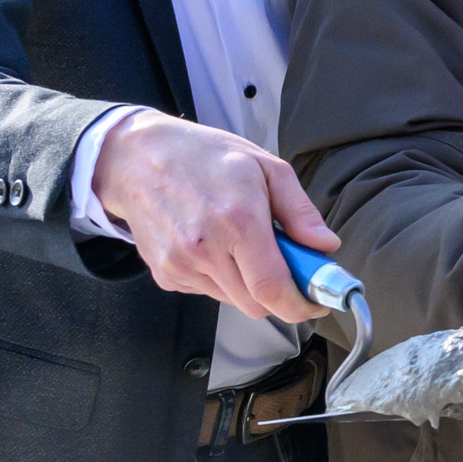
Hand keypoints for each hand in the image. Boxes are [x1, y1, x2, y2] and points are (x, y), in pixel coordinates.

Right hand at [92, 113, 336, 322]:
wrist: (136, 158)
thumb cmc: (205, 156)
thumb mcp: (265, 167)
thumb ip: (300, 211)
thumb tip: (326, 246)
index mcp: (237, 221)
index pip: (272, 288)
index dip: (300, 305)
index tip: (317, 303)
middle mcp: (204, 249)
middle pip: (255, 304)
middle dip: (279, 294)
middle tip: (288, 267)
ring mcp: (180, 265)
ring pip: (233, 300)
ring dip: (249, 284)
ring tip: (243, 244)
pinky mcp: (164, 275)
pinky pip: (207, 292)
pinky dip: (222, 279)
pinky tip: (215, 246)